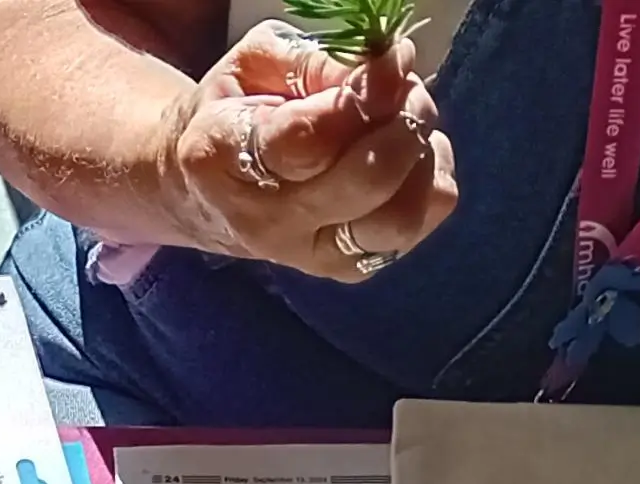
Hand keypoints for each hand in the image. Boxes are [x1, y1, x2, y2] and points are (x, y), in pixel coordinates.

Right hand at [156, 28, 456, 278]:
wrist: (209, 191)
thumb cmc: (237, 112)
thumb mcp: (256, 63)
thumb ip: (317, 62)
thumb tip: (387, 66)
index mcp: (224, 159)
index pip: (309, 140)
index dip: (365, 95)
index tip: (392, 60)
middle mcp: (266, 222)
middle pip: (365, 183)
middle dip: (404, 123)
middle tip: (406, 89)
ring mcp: (310, 255)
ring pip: (399, 219)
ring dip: (421, 157)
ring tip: (407, 121)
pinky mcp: (348, 267)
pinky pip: (420, 223)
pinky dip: (430, 178)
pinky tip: (408, 154)